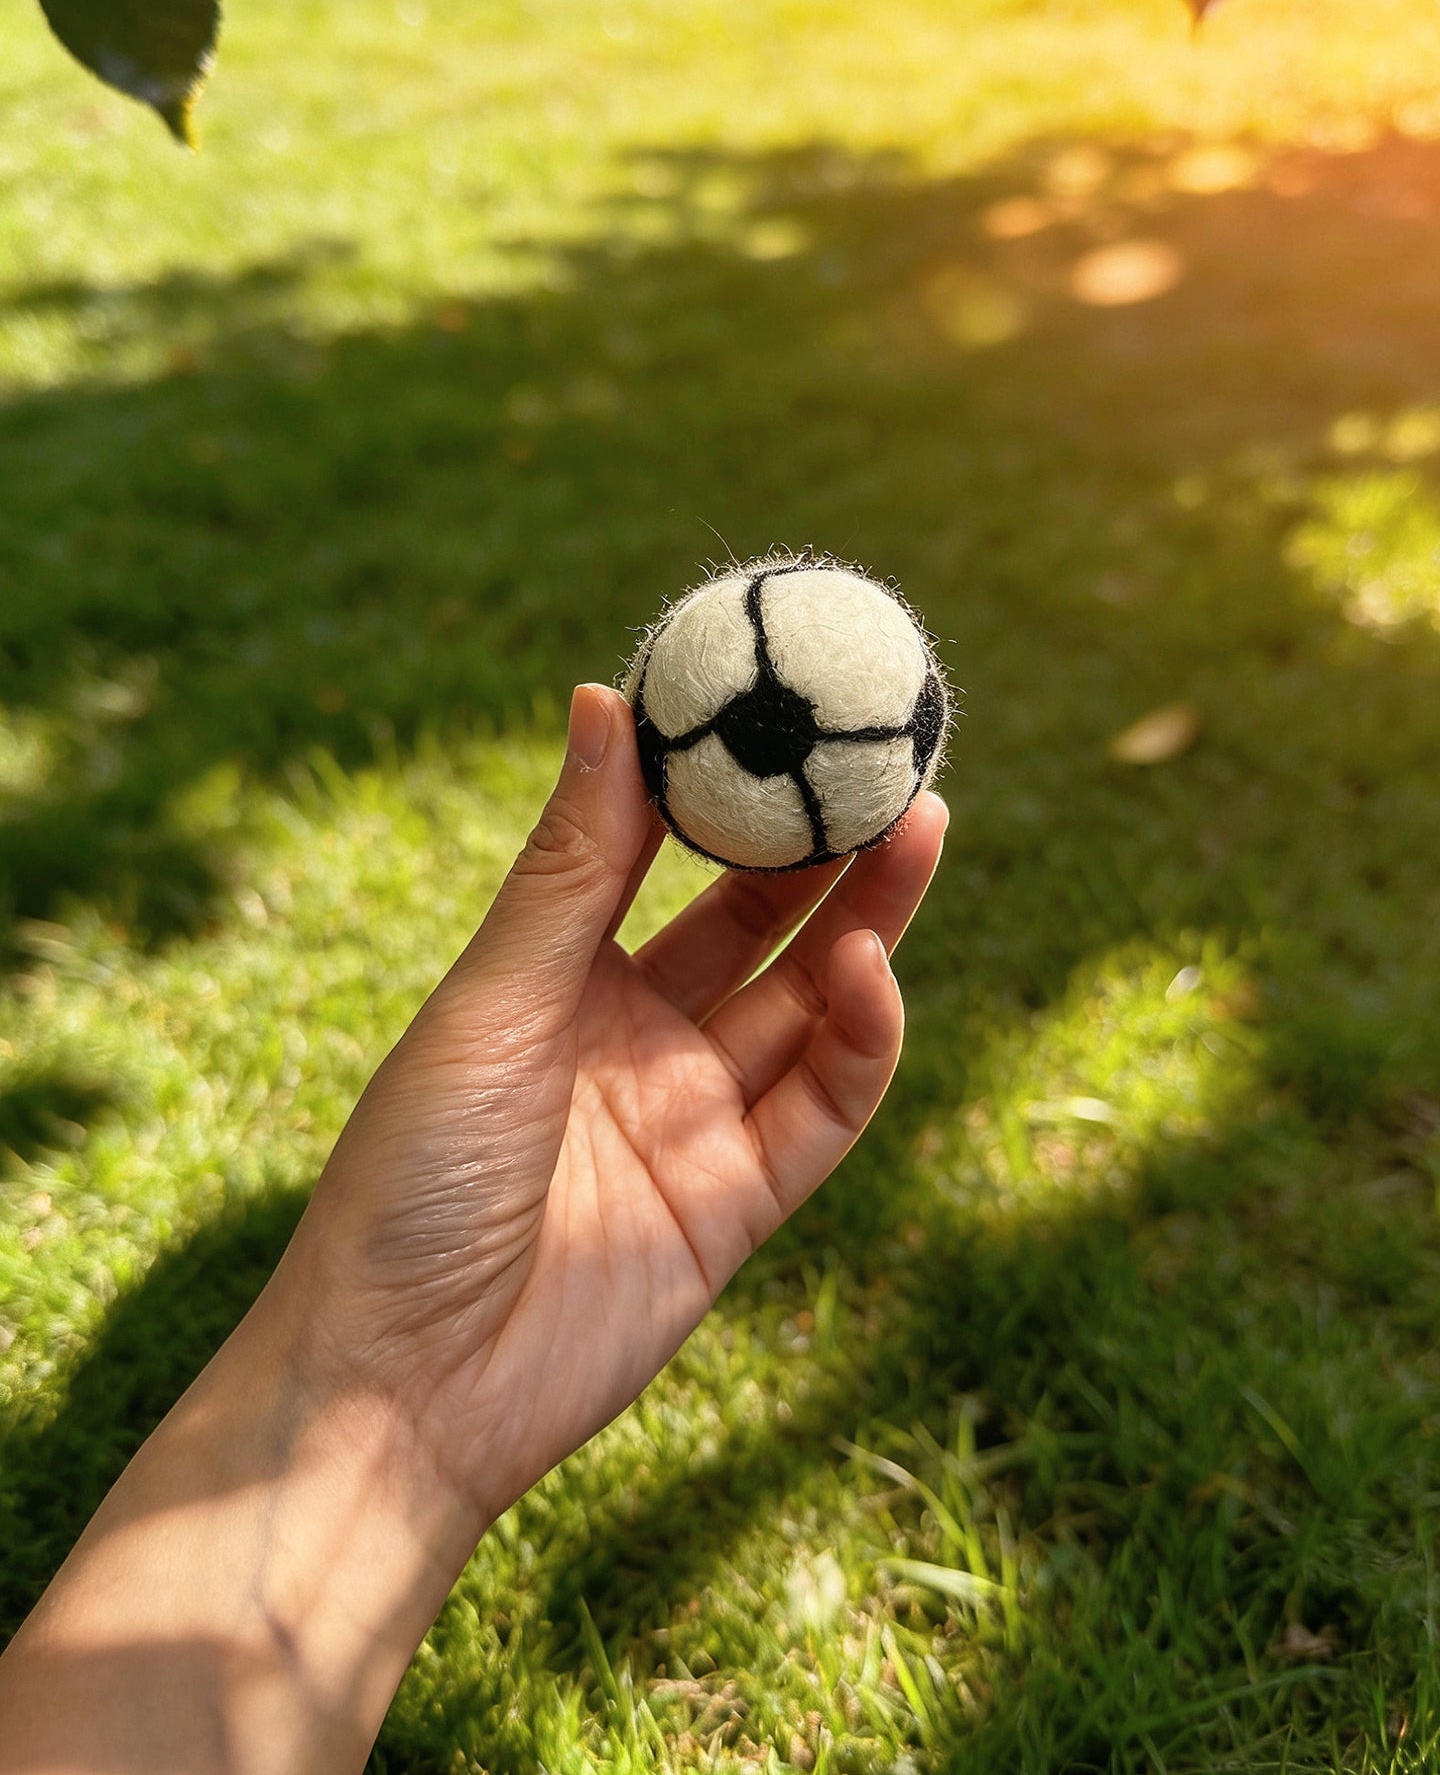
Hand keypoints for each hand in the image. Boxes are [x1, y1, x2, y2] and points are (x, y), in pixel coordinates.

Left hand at [272, 683, 946, 1533]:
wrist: (400, 1384)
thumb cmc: (410, 1177)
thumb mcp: (497, 999)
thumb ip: (572, 863)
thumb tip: (603, 696)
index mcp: (566, 979)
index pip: (668, 857)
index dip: (728, 783)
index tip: (779, 695)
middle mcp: (640, 1040)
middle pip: (763, 923)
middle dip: (828, 842)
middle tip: (889, 752)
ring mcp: (696, 1121)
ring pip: (812, 1003)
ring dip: (869, 920)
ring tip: (919, 824)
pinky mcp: (741, 1204)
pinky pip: (823, 1106)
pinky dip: (862, 1038)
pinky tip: (874, 965)